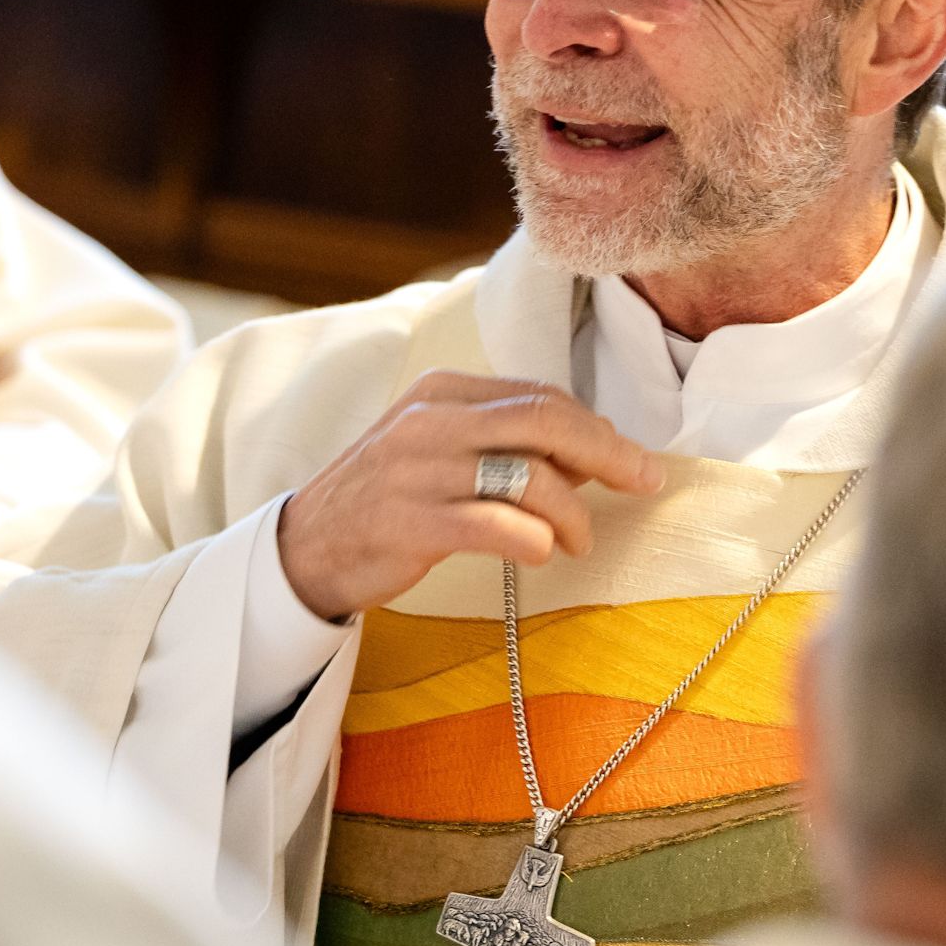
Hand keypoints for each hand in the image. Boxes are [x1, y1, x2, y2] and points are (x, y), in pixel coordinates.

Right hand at [277, 373, 666, 621]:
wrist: (302, 549)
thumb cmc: (387, 499)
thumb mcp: (437, 448)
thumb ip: (503, 440)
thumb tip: (593, 450)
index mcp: (441, 392)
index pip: (539, 396)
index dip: (596, 428)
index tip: (632, 459)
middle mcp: (428, 421)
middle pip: (544, 421)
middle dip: (607, 452)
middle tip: (643, 482)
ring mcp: (415, 471)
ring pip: (528, 476)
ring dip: (572, 513)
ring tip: (578, 541)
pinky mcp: (408, 523)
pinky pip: (495, 525)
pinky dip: (534, 540)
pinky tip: (541, 553)